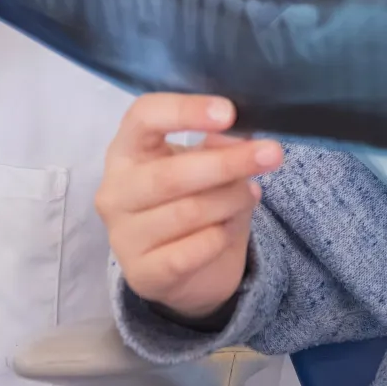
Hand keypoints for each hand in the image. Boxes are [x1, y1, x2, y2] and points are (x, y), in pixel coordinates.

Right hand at [97, 94, 283, 321]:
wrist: (184, 268)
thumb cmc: (191, 197)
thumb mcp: (204, 162)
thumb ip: (217, 144)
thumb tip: (239, 136)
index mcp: (125, 150)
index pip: (143, 117)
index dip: (185, 111)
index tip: (228, 113)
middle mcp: (115, 191)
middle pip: (170, 174)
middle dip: (227, 163)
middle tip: (271, 154)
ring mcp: (123, 237)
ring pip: (187, 213)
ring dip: (231, 200)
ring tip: (251, 193)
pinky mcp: (142, 274)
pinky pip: (193, 251)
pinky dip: (221, 236)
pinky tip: (230, 228)